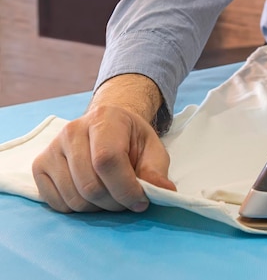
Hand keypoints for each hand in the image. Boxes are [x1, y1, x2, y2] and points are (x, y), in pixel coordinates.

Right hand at [32, 75, 175, 212]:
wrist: (106, 126)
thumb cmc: (131, 139)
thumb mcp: (152, 149)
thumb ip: (157, 170)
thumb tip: (164, 192)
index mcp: (104, 119)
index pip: (107, 160)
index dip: (126, 188)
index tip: (141, 201)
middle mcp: (72, 131)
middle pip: (90, 185)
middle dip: (116, 202)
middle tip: (129, 200)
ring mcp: (52, 148)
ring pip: (75, 198)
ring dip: (99, 208)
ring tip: (112, 195)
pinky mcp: (39, 165)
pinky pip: (57, 203)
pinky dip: (79, 209)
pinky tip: (92, 196)